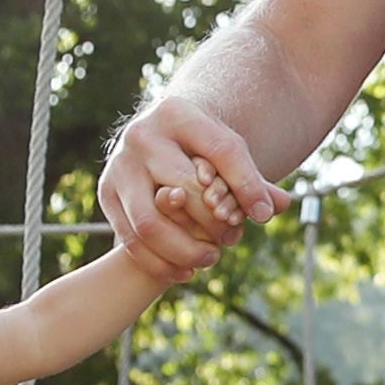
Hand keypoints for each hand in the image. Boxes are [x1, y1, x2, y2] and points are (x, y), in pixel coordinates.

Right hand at [103, 91, 282, 281]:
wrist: (155, 138)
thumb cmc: (198, 149)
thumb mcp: (225, 153)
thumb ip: (253, 180)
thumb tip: (279, 206)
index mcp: (178, 114)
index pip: (221, 151)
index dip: (245, 186)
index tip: (262, 216)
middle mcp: (142, 136)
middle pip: (185, 190)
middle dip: (213, 224)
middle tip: (233, 240)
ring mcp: (119, 166)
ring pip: (150, 222)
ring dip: (185, 250)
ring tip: (210, 258)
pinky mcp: (106, 193)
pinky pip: (131, 239)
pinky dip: (159, 263)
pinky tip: (185, 271)